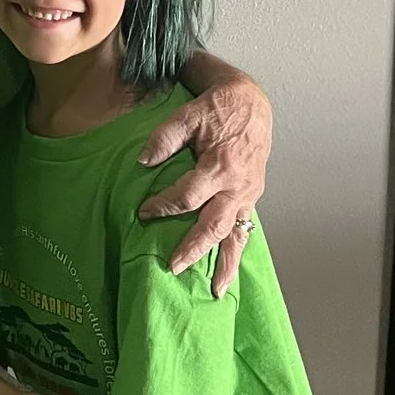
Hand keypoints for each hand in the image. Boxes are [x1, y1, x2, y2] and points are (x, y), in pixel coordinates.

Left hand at [138, 75, 271, 295]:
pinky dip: (238, 251)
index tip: (143, 213)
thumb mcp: (188, 114)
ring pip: (236, 235)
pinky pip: (246, 229)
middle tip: (174, 267)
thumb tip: (142, 161)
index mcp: (220, 166)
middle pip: (213, 224)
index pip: (187, 195)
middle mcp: (237, 186)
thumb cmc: (217, 108)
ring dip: (225, 263)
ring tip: (216, 291)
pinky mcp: (252, 197)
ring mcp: (248, 195)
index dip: (164, 206)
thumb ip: (164, 137)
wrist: (251, 103)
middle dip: (194, 248)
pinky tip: (230, 270)